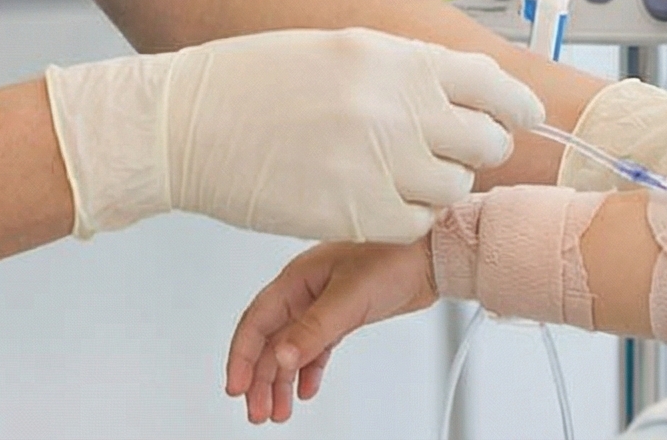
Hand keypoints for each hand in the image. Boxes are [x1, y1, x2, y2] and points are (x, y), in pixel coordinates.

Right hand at [46, 29, 541, 241]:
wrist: (188, 123)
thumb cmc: (250, 82)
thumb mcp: (336, 50)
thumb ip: (398, 70)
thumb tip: (450, 89)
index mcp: (392, 58)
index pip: (489, 83)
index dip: (513, 106)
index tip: (520, 117)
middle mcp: (396, 107)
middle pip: (484, 142)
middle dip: (476, 151)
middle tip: (453, 155)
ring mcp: (378, 163)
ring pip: (451, 189)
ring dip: (436, 188)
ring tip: (400, 179)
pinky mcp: (354, 213)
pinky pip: (412, 225)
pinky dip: (403, 219)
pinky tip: (374, 203)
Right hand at [225, 239, 435, 423]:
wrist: (430, 254)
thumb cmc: (392, 255)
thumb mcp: (349, 297)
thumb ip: (314, 330)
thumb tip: (282, 357)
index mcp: (296, 279)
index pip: (257, 322)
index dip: (242, 356)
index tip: (236, 387)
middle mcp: (303, 292)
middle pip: (270, 341)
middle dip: (260, 378)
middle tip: (257, 411)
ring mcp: (321, 303)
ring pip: (290, 348)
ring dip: (281, 379)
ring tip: (278, 410)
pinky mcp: (341, 315)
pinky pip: (314, 347)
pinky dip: (308, 369)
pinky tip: (306, 389)